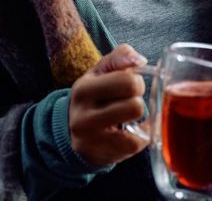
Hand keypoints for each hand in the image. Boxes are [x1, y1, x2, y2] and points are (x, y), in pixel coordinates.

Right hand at [68, 44, 148, 167]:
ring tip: (129, 117)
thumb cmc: (94, 95)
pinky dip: (140, 136)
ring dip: (140, 120)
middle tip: (130, 102)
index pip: (127, 81)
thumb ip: (120, 57)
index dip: (136, 82)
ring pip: (136, 128)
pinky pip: (136, 144)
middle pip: (135, 105)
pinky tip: (131, 131)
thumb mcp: (101, 71)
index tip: (131, 85)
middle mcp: (84, 116)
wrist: (71, 131)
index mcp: (83, 89)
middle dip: (138, 101)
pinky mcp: (101, 155)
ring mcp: (91, 139)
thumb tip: (139, 60)